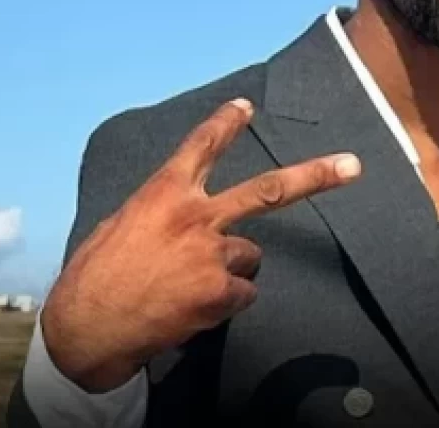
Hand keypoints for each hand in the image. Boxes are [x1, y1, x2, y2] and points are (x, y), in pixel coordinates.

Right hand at [40, 98, 362, 392]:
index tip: (246, 106)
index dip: (224, 124)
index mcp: (162, 194)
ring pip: (248, 258)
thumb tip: (179, 220)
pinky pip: (242, 294)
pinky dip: (224, 303)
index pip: (200, 148)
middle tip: (352, 166)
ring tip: (188, 286)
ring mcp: (212, 254)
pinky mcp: (221, 291)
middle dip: (315, 176)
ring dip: (228, 271)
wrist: (86, 331)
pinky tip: (191, 309)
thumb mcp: (119, 228)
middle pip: (266, 190)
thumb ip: (158, 214)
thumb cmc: (94, 280)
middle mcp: (195, 217)